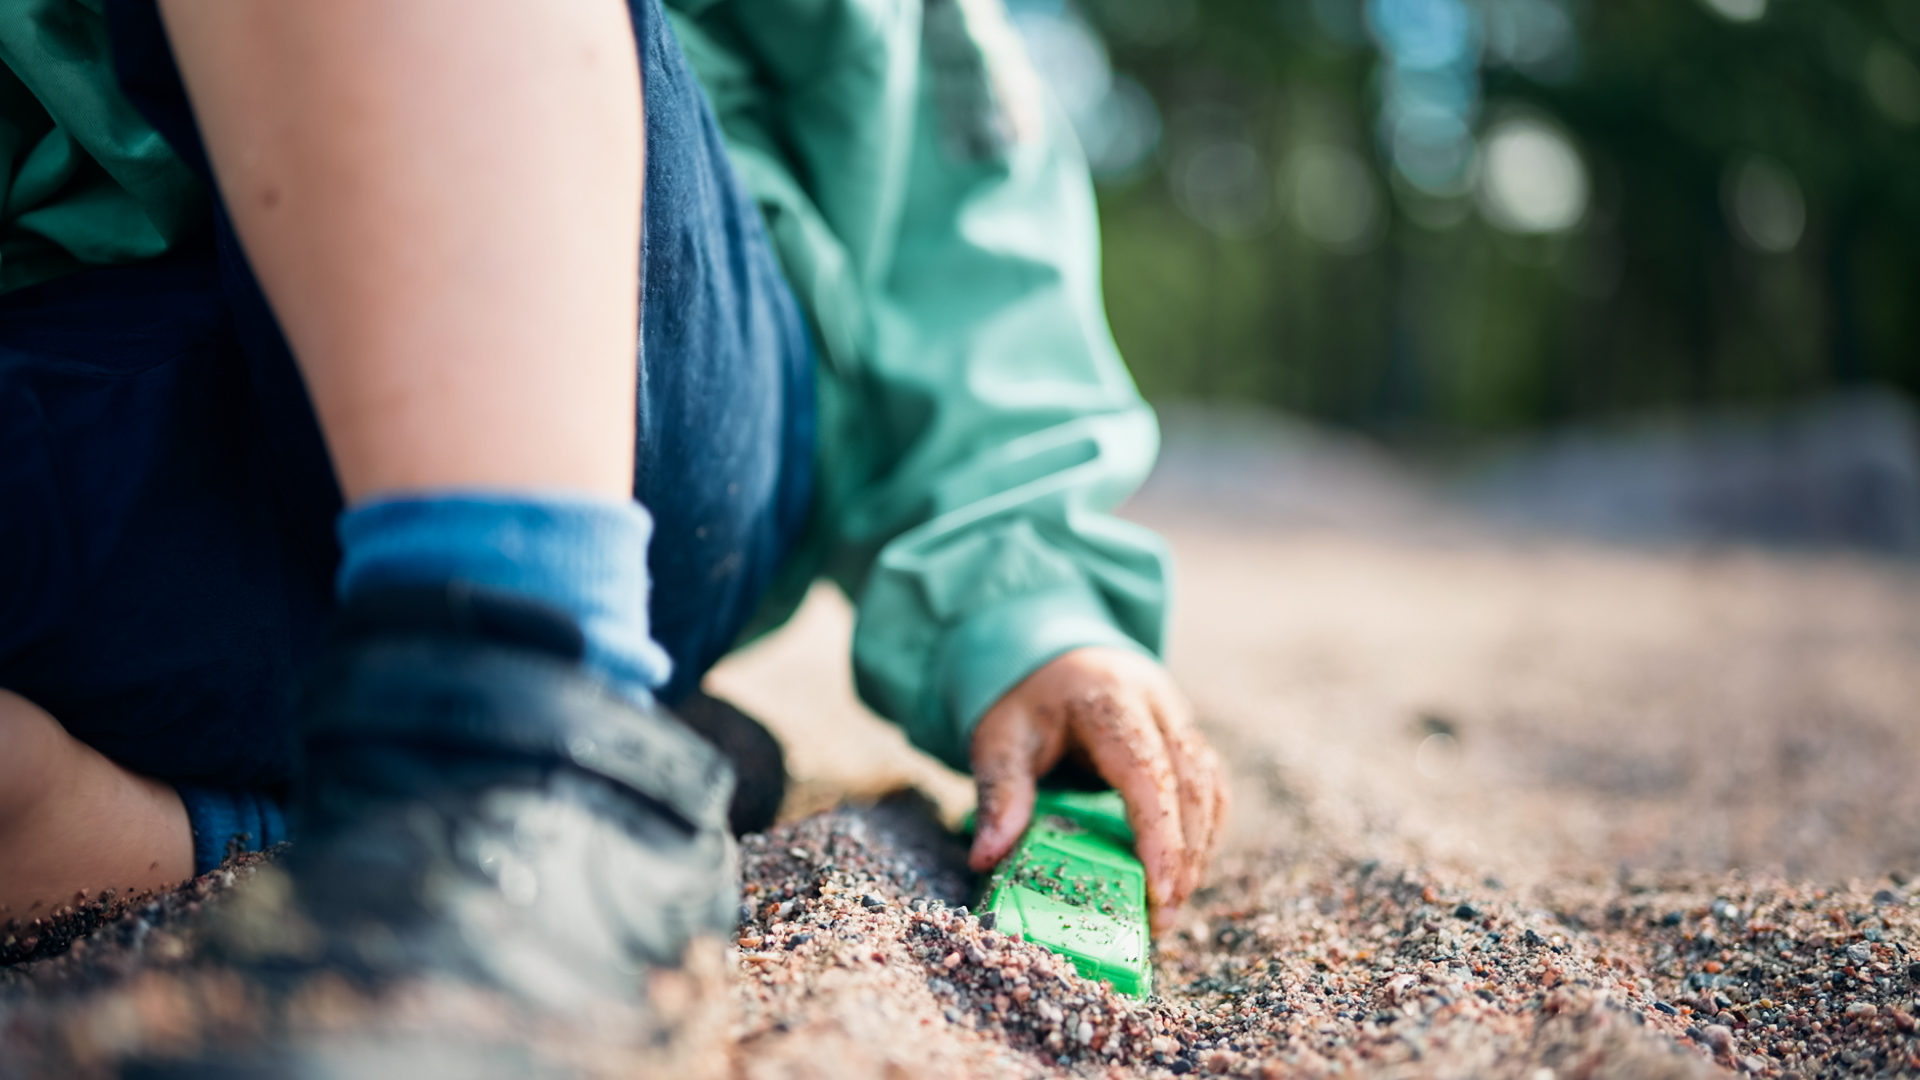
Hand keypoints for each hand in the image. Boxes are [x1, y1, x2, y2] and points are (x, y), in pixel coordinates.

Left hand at [967, 647, 1225, 934]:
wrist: (1044, 652)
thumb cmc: (1022, 701)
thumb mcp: (998, 739)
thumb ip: (999, 792)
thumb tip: (986, 857)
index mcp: (1109, 700)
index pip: (1148, 773)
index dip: (1160, 836)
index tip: (1159, 893)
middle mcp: (1155, 704)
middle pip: (1190, 784)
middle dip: (1185, 855)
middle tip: (1165, 916)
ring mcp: (1176, 715)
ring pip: (1209, 785)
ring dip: (1200, 846)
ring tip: (1174, 902)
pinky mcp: (1184, 732)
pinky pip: (1210, 782)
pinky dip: (1205, 826)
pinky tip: (1186, 866)